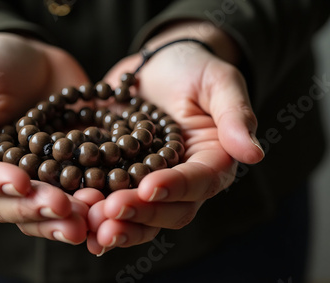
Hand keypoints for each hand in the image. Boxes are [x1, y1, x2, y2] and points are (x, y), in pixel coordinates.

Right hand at [0, 33, 90, 244]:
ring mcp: (38, 181)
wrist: (39, 62)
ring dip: (66, 220)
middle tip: (65, 209)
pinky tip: (107, 210)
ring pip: (45, 212)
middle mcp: (2, 178)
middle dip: (38, 209)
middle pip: (13, 205)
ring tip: (90, 218)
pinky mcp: (68, 177)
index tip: (20, 181)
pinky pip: (77, 198)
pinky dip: (91, 207)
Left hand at [85, 22, 264, 254]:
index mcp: (212, 161)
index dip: (176, 187)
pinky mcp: (122, 179)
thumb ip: (235, 115)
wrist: (157, 66)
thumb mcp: (218, 82)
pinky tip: (75, 219)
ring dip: (115, 224)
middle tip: (110, 213)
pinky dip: (95, 215)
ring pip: (140, 217)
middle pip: (169, 210)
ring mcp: (150, 183)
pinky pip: (111, 203)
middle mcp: (183, 181)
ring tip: (89, 224)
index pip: (199, 182)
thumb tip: (254, 153)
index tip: (150, 187)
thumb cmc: (192, 68)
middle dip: (140, 214)